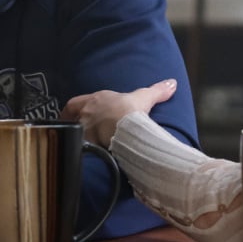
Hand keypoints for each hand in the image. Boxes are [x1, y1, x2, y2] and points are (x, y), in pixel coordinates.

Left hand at [61, 79, 177, 145]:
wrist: (124, 131)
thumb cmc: (130, 112)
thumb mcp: (144, 98)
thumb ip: (157, 90)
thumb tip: (172, 83)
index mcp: (93, 100)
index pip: (74, 103)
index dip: (75, 109)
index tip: (76, 114)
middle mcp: (83, 115)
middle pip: (71, 120)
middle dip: (74, 124)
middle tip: (78, 131)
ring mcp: (81, 131)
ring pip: (71, 135)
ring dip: (75, 139)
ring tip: (81, 146)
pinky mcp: (81, 147)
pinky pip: (75, 150)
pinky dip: (78, 152)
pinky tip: (83, 158)